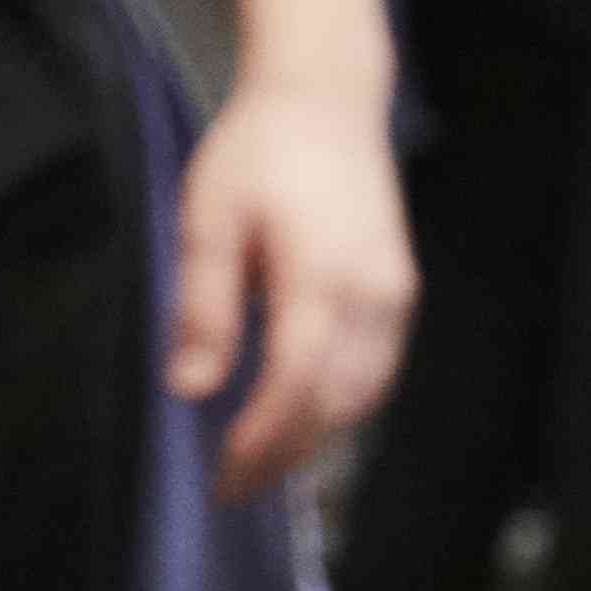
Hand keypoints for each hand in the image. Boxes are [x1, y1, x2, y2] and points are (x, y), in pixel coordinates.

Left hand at [176, 80, 416, 500]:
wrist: (326, 101)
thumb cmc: (257, 152)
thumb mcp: (208, 219)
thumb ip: (204, 306)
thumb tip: (190, 387)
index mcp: (322, 276)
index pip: (296, 383)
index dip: (262, 439)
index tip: (223, 477)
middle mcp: (375, 295)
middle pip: (336, 402)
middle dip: (286, 454)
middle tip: (233, 489)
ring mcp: (397, 296)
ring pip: (364, 394)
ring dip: (315, 436)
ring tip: (260, 463)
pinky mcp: (400, 292)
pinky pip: (377, 370)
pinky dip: (339, 405)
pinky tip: (299, 416)